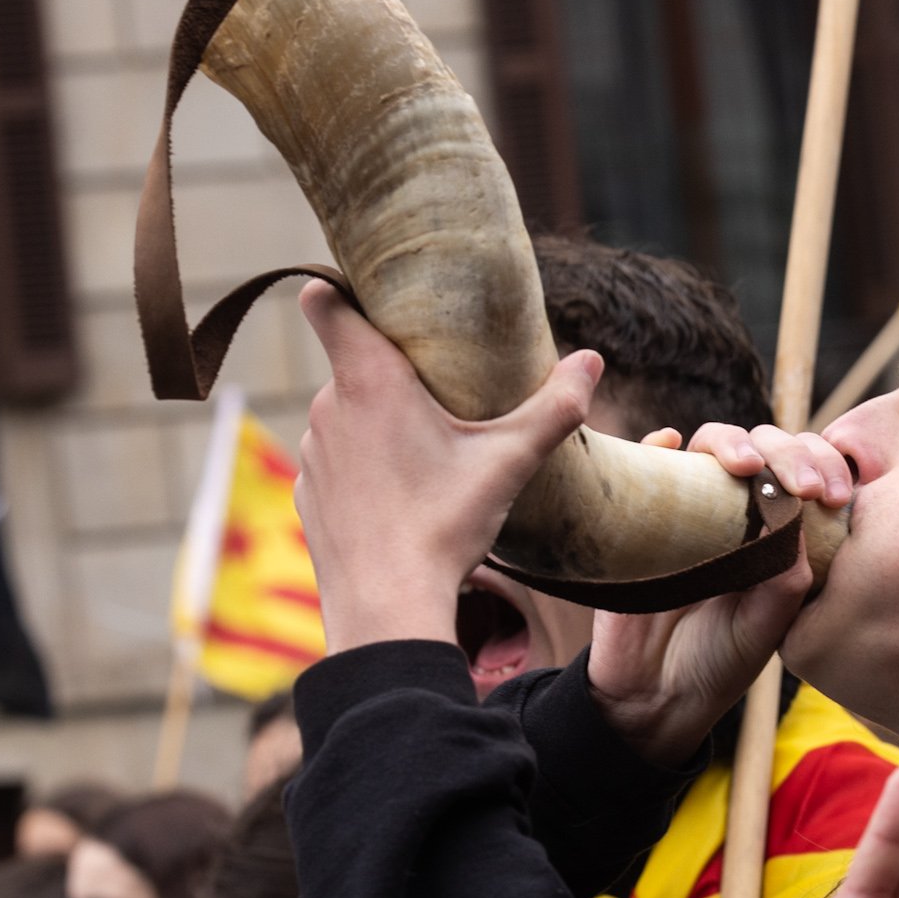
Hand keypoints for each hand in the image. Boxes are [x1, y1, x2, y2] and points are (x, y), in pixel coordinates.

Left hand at [293, 281, 601, 654]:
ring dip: (375, 420)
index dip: (341, 289)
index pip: (325, 301)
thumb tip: (592, 361)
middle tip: (441, 390)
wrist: (386, 608)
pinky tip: (398, 494)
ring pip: (343, 413)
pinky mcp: (307, 493)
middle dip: (391, 369)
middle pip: (352, 362)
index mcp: (370, 380)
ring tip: (423, 448)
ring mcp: (312, 452)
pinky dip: (361, 465)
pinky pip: (335, 459)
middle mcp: (328, 407)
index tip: (376, 296)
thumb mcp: (509, 462)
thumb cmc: (443, 526)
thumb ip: (554, 407)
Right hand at [587, 422, 847, 765]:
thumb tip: (796, 510)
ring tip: (746, 466)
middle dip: (790, 451)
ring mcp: (688, 506)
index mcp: (777, 530)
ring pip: (709, 445)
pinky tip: (669, 444)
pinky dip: (657, 444)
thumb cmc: (721, 661)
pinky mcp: (642, 514)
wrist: (654, 695)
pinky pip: (646, 463)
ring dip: (731, 441)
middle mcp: (735, 509)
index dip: (823, 467)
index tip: (834, 496)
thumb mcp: (768, 625)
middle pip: (763, 446)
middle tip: (804, 484)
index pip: (804, 472)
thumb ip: (787, 575)